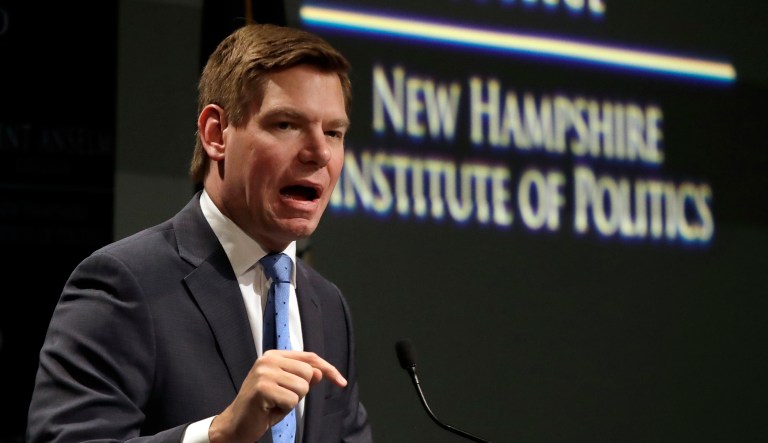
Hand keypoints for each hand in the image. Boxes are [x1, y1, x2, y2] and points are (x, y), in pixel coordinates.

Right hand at [208, 350, 346, 442]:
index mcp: (274, 356)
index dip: (329, 369)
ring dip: (292, 401)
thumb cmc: (262, 407)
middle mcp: (268, 360)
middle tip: (282, 399)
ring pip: (302, 387)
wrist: (236, 424)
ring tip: (275, 403)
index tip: (341, 382)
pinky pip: (291, 400)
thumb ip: (303, 378)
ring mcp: (264, 372)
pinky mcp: (263, 388)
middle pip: (308, 373)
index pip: (310, 358)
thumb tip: (319, 372)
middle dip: (301, 392)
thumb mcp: (287, 389)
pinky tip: (270, 409)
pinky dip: (285, 409)